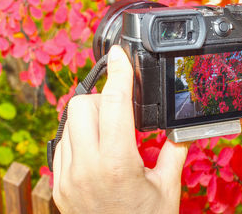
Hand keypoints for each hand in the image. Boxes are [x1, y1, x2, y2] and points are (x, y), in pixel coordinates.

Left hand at [52, 46, 188, 213]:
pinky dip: (80, 134)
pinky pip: (63, 142)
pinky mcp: (59, 184)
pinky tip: (98, 148)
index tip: (120, 54)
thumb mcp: (167, 188)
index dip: (119, 73)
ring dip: (91, 116)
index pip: (113, 104)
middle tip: (122, 111)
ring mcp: (67, 176)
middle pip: (82, 104)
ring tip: (111, 131)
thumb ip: (175, 150)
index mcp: (117, 165)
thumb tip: (181, 126)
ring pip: (69, 121)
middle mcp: (85, 168)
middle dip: (102, 98)